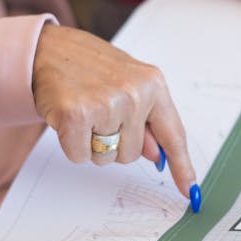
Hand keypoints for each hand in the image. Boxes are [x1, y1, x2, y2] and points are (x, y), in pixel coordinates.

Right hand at [31, 24, 196, 196]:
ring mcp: (106, 104)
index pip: (173, 135)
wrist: (49, 49)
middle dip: (114, 143)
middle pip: (132, 155)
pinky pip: (80, 156)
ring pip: (106, 158)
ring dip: (92, 144)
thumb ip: (147, 120)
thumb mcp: (129, 84)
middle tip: (99, 113)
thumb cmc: (91, 67)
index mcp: (153, 85)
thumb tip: (158, 156)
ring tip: (84, 113)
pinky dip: (71, 144)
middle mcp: (134, 94)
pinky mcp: (76, 115)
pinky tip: (68, 118)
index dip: (182, 167)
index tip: (191, 191)